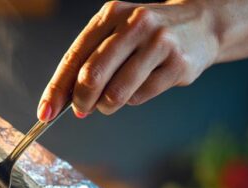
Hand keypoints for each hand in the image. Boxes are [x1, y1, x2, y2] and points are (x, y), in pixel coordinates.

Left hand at [38, 0, 218, 119]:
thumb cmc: (147, 35)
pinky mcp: (177, 64)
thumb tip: (64, 101)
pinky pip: (141, 96)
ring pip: (117, 92)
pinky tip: (140, 86)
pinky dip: (133, 100)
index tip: (46, 113)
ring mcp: (158, 43)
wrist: (201, 24)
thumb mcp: (115, 33)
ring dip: (107, 105)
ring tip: (111, 101)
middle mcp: (135, 24)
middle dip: (81, 101)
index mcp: (111, 15)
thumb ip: (90, 61)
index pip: (74, 57)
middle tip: (81, 110)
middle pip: (93, 75)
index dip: (57, 89)